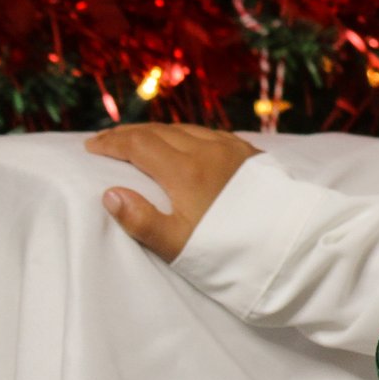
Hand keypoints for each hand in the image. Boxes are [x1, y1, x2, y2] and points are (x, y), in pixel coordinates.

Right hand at [87, 123, 260, 261]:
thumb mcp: (179, 244)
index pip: (139, 145)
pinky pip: (209, 133)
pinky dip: (185, 134)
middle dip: (128, 134)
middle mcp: (208, 151)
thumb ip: (141, 221)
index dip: (112, 143)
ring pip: (185, 129)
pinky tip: (183, 141)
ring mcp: (231, 149)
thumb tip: (109, 194)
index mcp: (185, 171)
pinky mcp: (249, 154)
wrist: (288, 245)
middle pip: (159, 132)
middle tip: (105, 140)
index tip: (91, 147)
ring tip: (138, 139)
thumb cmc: (230, 250)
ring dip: (156, 132)